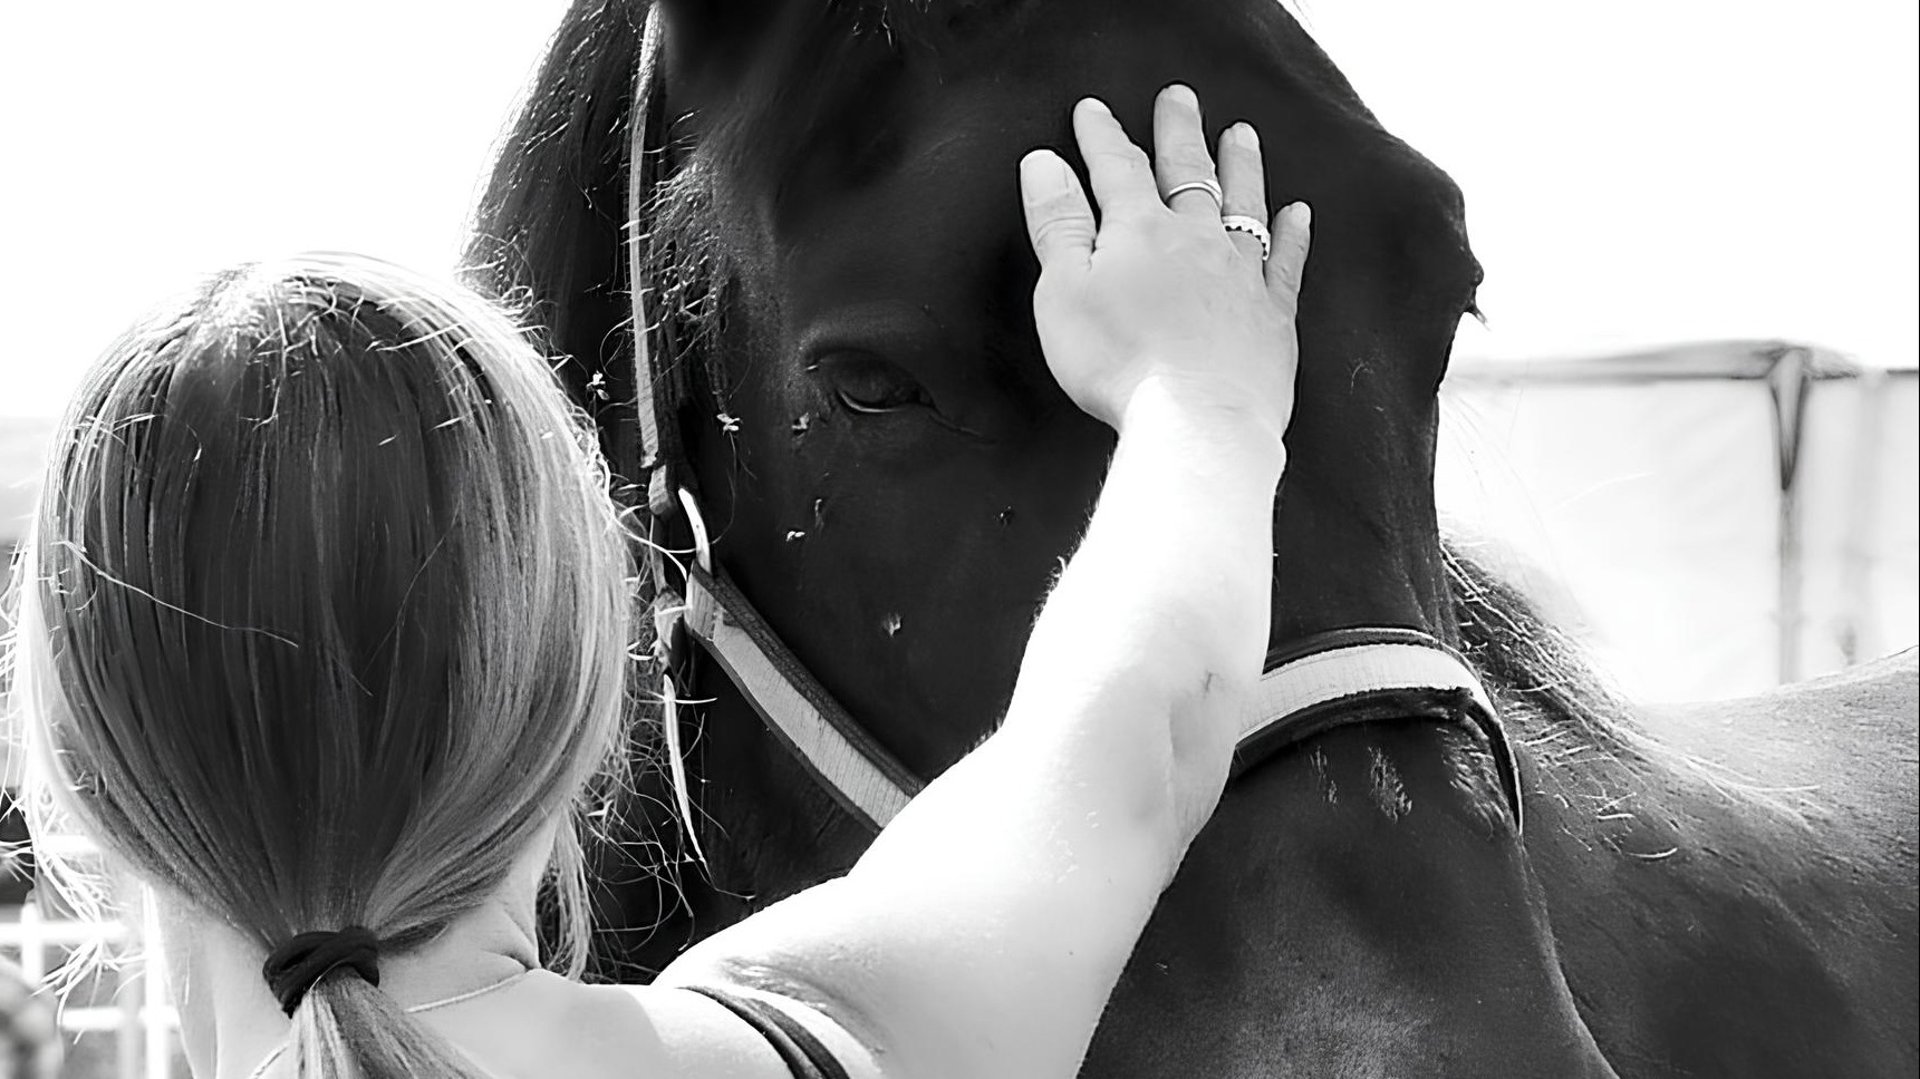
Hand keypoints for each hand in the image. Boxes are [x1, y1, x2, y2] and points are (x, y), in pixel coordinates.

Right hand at [1019, 84, 1309, 447]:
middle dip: (1178, 132)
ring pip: (1243, 203)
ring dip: (1241, 165)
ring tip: (1241, 134)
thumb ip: (1057, 224)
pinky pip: (1286, 262)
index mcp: (1139, 231)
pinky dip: (1292, 234)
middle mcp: (1196, 239)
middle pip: (1186, 172)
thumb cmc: (1118, 362)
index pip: (1116, 168)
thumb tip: (1044, 162)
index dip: (1101, 136)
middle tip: (1179, 97)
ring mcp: (1241, 274)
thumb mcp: (1063, 292)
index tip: (1092, 109)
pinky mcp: (1273, 315)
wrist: (1197, 419)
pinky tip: (1297, 214)